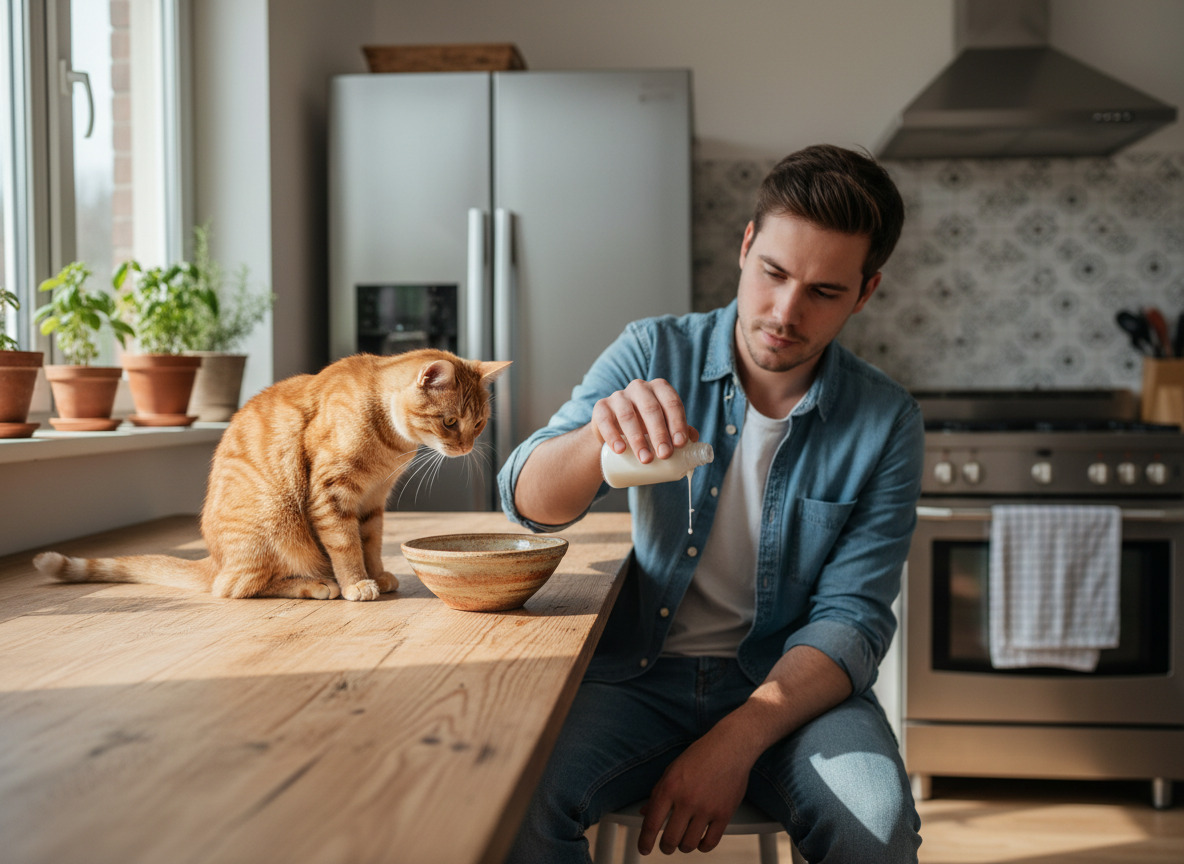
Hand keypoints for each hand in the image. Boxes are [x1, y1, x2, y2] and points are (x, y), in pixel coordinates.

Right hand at [591, 378, 697, 463]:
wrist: (614, 431)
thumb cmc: (645, 427)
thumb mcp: (664, 427)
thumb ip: (680, 431)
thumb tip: (694, 439)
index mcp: (659, 389)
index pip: (671, 402)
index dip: (677, 422)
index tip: (680, 444)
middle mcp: (639, 388)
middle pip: (651, 409)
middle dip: (659, 433)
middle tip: (665, 455)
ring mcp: (618, 396)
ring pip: (628, 415)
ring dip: (638, 439)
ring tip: (646, 459)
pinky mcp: (601, 408)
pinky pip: (605, 420)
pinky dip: (612, 436)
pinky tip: (620, 450)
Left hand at [637, 728, 752, 854]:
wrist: (730, 747)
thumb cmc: (700, 756)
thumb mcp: (672, 770)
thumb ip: (658, 793)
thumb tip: (644, 813)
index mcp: (670, 787)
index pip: (651, 823)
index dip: (645, 841)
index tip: (644, 849)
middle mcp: (687, 800)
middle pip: (670, 839)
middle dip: (665, 847)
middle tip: (666, 846)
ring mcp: (707, 808)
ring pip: (689, 844)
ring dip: (683, 847)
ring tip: (683, 841)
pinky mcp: (724, 814)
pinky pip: (710, 843)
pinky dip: (702, 846)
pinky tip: (700, 841)